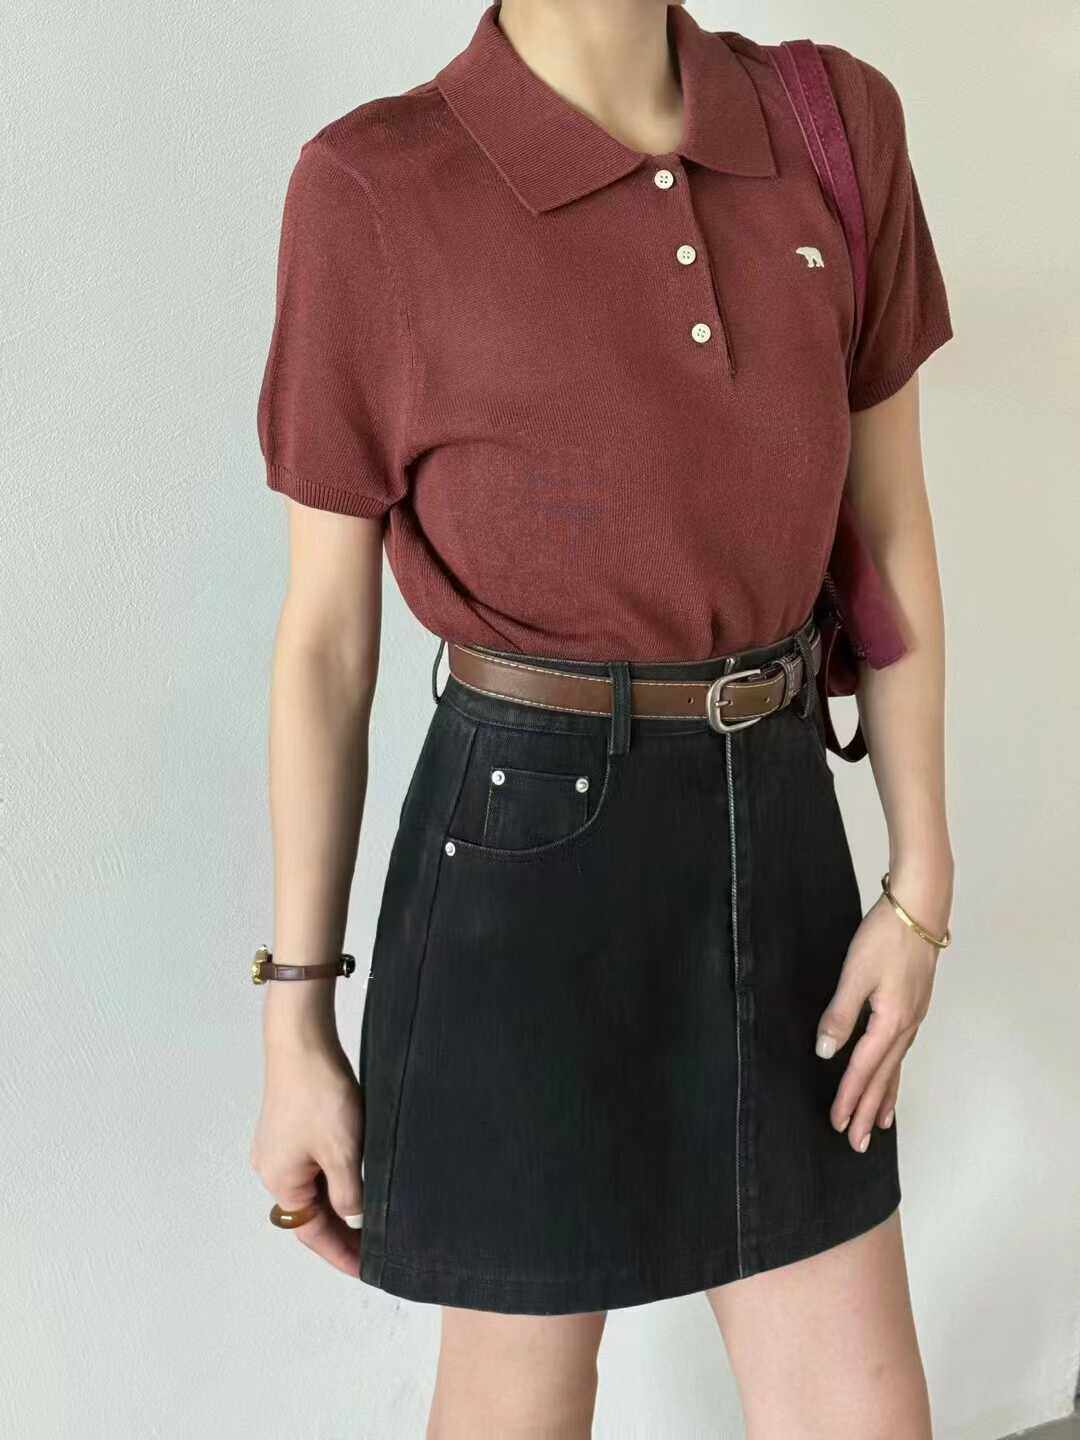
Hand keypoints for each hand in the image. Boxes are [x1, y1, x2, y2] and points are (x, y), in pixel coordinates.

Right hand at [250, 1030, 364, 1275]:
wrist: (301, 1040)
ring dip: (340, 1198)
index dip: (342, 1252)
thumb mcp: (344, 1152)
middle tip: (376, 1246)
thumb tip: (352, 1216)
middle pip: (310, 1211)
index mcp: (280, 1181)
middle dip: (343, 1228)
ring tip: (373, 1211)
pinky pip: (312, 1161)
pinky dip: (334, 1173)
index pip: (314, 1233)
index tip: (366, 1270)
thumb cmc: (317, 1093)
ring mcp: (277, 1145)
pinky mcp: (288, 1123)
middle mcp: (271, 1167)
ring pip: (313, 1184)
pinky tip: (357, 1171)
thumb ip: (349, 1193)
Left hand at [814, 877, 945, 1152]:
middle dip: (867, 1110)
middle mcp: (906, 1025)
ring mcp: (913, 1016)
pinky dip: (894, 1071)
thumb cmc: (886, 937)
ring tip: (877, 1123)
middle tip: (856, 1142)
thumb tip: (825, 1052)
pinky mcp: (914, 1005)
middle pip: (883, 1077)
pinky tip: (890, 1074)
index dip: (848, 1098)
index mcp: (891, 1021)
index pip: (864, 1070)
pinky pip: (902, 1050)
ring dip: (883, 1095)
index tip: (837, 1124)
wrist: (920, 908)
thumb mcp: (855, 974)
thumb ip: (840, 1014)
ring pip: (895, 1066)